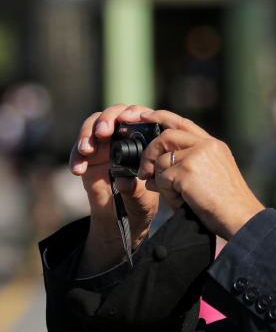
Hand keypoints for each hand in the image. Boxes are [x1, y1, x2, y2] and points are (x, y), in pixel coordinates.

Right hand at [70, 104, 159, 275]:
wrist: (120, 220)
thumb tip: (123, 181)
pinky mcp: (88, 158)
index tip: (127, 118)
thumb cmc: (139, 205)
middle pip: (113, 115)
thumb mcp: (142, 201)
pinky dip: (75, 157)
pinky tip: (77, 170)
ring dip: (86, 133)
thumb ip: (134, 191)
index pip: (139, 117)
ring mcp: (105, 146)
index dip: (132, 112)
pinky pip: (78, 150)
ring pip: (92, 126)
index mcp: (144, 142)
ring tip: (86, 150)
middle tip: (103, 133)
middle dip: (106, 119)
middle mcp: (124, 139)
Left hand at [137, 110, 264, 239]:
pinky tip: (183, 202)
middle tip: (145, 172)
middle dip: (150, 154)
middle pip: (166, 137)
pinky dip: (168, 195)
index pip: (183, 123)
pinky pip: (163, 180)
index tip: (145, 116)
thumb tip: (154, 172)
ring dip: (163, 183)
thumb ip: (188, 166)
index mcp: (214, 145)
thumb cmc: (229, 205)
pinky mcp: (187, 171)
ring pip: (162, 162)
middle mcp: (206, 145)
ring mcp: (197, 156)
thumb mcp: (214, 177)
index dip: (161, 117)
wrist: (241, 217)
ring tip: (179, 198)